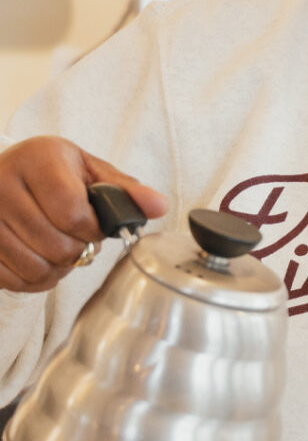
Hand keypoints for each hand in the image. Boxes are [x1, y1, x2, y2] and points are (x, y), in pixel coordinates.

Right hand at [0, 136, 166, 292]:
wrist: (5, 174)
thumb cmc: (52, 172)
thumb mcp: (89, 171)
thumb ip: (125, 190)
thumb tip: (159, 205)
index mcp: (37, 159)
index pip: (72, 213)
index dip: (93, 230)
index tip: (95, 226)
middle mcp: (1, 184)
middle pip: (57, 246)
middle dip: (78, 249)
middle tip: (76, 236)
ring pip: (36, 267)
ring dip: (59, 267)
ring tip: (59, 245)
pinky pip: (15, 280)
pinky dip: (36, 279)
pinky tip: (40, 258)